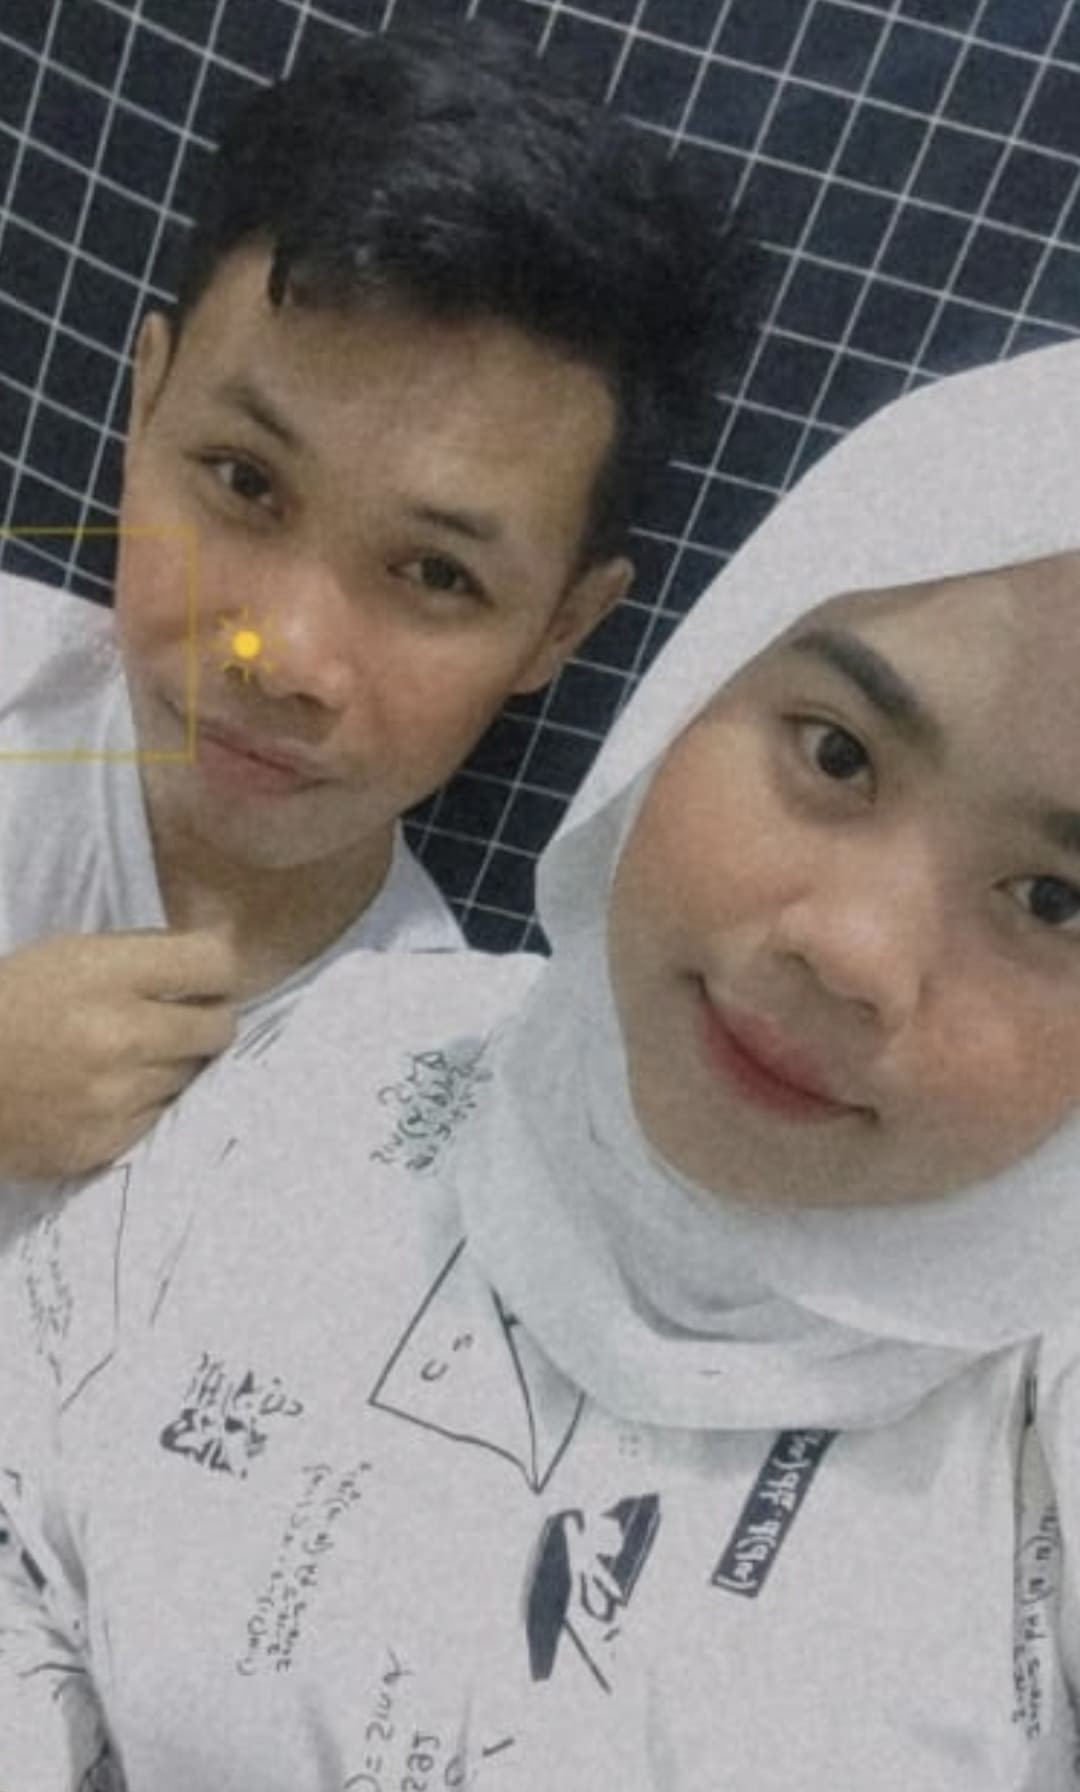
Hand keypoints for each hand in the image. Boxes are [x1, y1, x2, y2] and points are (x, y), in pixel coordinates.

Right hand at [0, 928, 238, 1178]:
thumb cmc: (8, 1004)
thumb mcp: (66, 954)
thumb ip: (143, 952)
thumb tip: (222, 946)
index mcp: (106, 974)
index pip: (214, 964)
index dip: (219, 969)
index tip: (211, 976)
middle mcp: (120, 1035)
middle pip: (218, 1026)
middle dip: (207, 1020)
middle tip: (180, 1020)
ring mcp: (115, 1096)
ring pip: (191, 1076)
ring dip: (173, 1065)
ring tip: (128, 1056)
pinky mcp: (105, 1143)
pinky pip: (160, 1117)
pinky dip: (144, 1103)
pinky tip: (107, 1090)